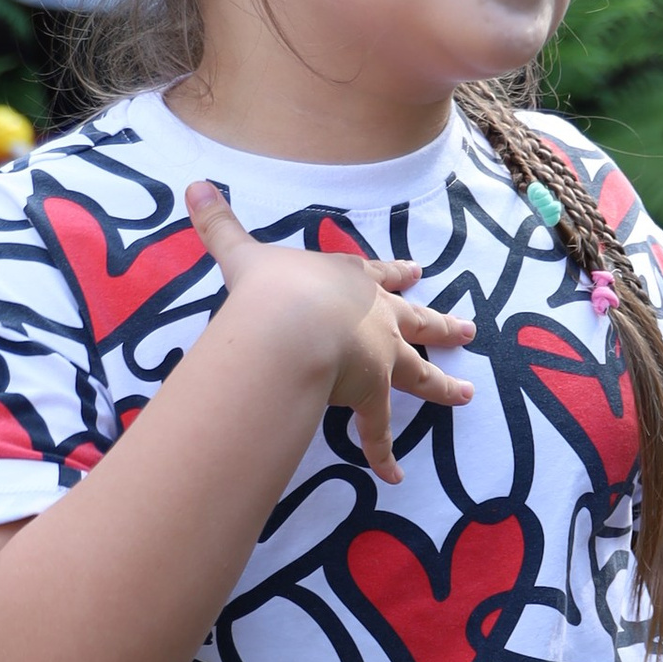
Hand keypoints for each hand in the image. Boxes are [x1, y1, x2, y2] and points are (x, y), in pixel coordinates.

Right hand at [186, 182, 471, 484]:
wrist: (291, 322)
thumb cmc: (272, 286)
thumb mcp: (243, 252)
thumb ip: (221, 225)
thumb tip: (193, 185)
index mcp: (349, 281)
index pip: (378, 276)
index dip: (395, 275)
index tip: (417, 272)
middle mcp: (374, 317)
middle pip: (417, 321)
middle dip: (441, 325)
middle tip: (468, 331)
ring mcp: (379, 357)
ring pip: (419, 373)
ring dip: (443, 386)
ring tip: (467, 395)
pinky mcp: (370, 396)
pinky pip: (378, 433)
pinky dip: (384, 455)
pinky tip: (393, 476)